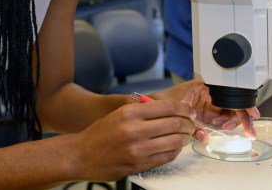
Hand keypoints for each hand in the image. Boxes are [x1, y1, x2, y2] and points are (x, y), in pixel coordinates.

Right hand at [70, 96, 196, 180]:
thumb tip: (168, 110)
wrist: (80, 155)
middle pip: (174, 123)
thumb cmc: (99, 134)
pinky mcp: (138, 164)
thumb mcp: (119, 113)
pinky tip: (173, 148)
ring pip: (173, 142)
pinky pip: (165, 157)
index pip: (167, 107)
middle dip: (188, 124)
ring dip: (184, 139)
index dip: (183, 109)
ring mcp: (137, 149)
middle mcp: (134, 129)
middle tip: (191, 125)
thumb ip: (142, 110)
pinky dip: (174, 152)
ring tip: (184, 137)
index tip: (189, 111)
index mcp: (129, 112)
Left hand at [152, 81, 259, 139]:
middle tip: (247, 130)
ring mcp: (209, 104)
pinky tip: (214, 128)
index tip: (252, 114)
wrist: (151, 105)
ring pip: (228, 115)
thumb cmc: (164, 99)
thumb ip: (194, 124)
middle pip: (233, 106)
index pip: (231, 94)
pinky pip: (219, 121)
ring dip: (228, 124)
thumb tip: (205, 136)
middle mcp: (210, 95)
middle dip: (240, 119)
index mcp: (206, 86)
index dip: (244, 105)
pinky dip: (220, 127)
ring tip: (219, 127)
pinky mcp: (206, 114)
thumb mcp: (180, 107)